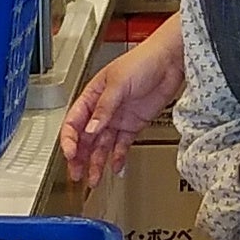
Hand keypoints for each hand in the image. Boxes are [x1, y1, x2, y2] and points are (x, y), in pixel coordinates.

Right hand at [62, 18, 187, 189]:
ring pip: (102, 145)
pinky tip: (115, 168)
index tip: (71, 154)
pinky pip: (122, 145)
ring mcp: (118, 118)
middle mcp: (102, 110)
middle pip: (85, 138)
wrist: (170, 62)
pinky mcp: (134, 125)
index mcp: (92, 96)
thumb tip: (91, 129)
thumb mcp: (118, 83)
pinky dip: (118, 157)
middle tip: (77, 174)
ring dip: (97, 162)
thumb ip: (104, 108)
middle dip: (80, 158)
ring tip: (94, 179)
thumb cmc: (143, 60)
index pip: (74, 122)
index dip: (70, 140)